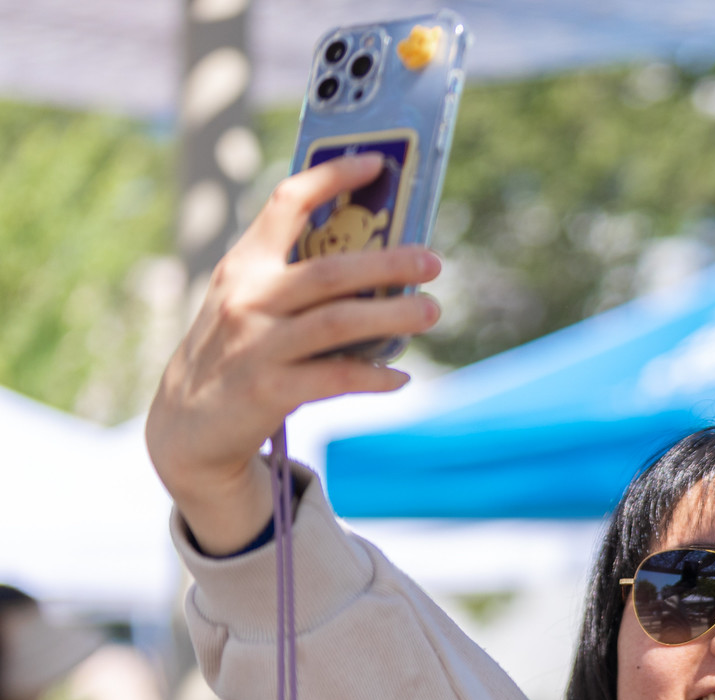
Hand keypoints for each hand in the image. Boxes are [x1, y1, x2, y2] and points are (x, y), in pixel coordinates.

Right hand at [146, 154, 442, 552]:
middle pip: (330, 271)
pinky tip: (400, 377)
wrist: (187, 425)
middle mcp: (247, 299)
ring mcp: (257, 345)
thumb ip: (295, 278)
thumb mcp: (248, 302)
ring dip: (393, 316)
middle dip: (388, 262)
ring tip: (431, 312)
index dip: (332, 178)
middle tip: (433, 262)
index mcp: (245, 265)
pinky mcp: (268, 391)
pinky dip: (373, 375)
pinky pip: (335, 379)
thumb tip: (380, 258)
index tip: (378, 164)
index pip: (286, 204)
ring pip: (338, 323)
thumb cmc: (237, 351)